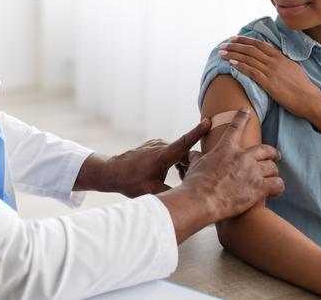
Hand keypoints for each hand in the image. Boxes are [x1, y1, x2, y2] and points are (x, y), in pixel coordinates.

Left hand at [77, 119, 211, 196]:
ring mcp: (156, 143)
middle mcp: (161, 146)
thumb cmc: (131, 182)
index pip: (184, 142)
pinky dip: (174, 160)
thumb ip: (172, 194)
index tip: (209, 121)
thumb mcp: (152, 192)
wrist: (112, 172)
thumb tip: (190, 199)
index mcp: (162, 155)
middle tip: (192, 177)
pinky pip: (170, 151)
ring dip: (182, 163)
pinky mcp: (154, 145)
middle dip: (192, 163)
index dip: (197, 132)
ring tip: (180, 177)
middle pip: (184, 152)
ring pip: (177, 152)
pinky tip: (169, 172)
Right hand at [180, 110, 283, 221]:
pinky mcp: (259, 188)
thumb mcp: (195, 165)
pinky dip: (278, 188)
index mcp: (226, 148)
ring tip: (274, 178)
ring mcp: (252, 172)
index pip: (236, 127)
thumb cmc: (196, 183)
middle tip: (276, 155)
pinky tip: (276, 192)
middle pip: (265, 149)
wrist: (201, 200)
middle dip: (273, 152)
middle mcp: (242, 157)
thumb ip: (198, 157)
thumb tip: (193, 154)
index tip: (247, 112)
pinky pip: (277, 184)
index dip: (242, 117)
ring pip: (272, 168)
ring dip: (274, 173)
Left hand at [218, 36, 320, 117]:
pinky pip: (251, 71)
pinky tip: (231, 63)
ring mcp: (271, 71)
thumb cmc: (303, 88)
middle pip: (251, 49)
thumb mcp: (293, 69)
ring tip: (222, 52)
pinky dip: (240, 66)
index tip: (234, 39)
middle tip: (223, 44)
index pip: (260, 45)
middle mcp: (275, 61)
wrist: (310, 99)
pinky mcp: (269, 82)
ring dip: (233, 54)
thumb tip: (275, 61)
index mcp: (281, 57)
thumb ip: (282, 63)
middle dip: (235, 46)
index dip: (245, 41)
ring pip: (248, 58)